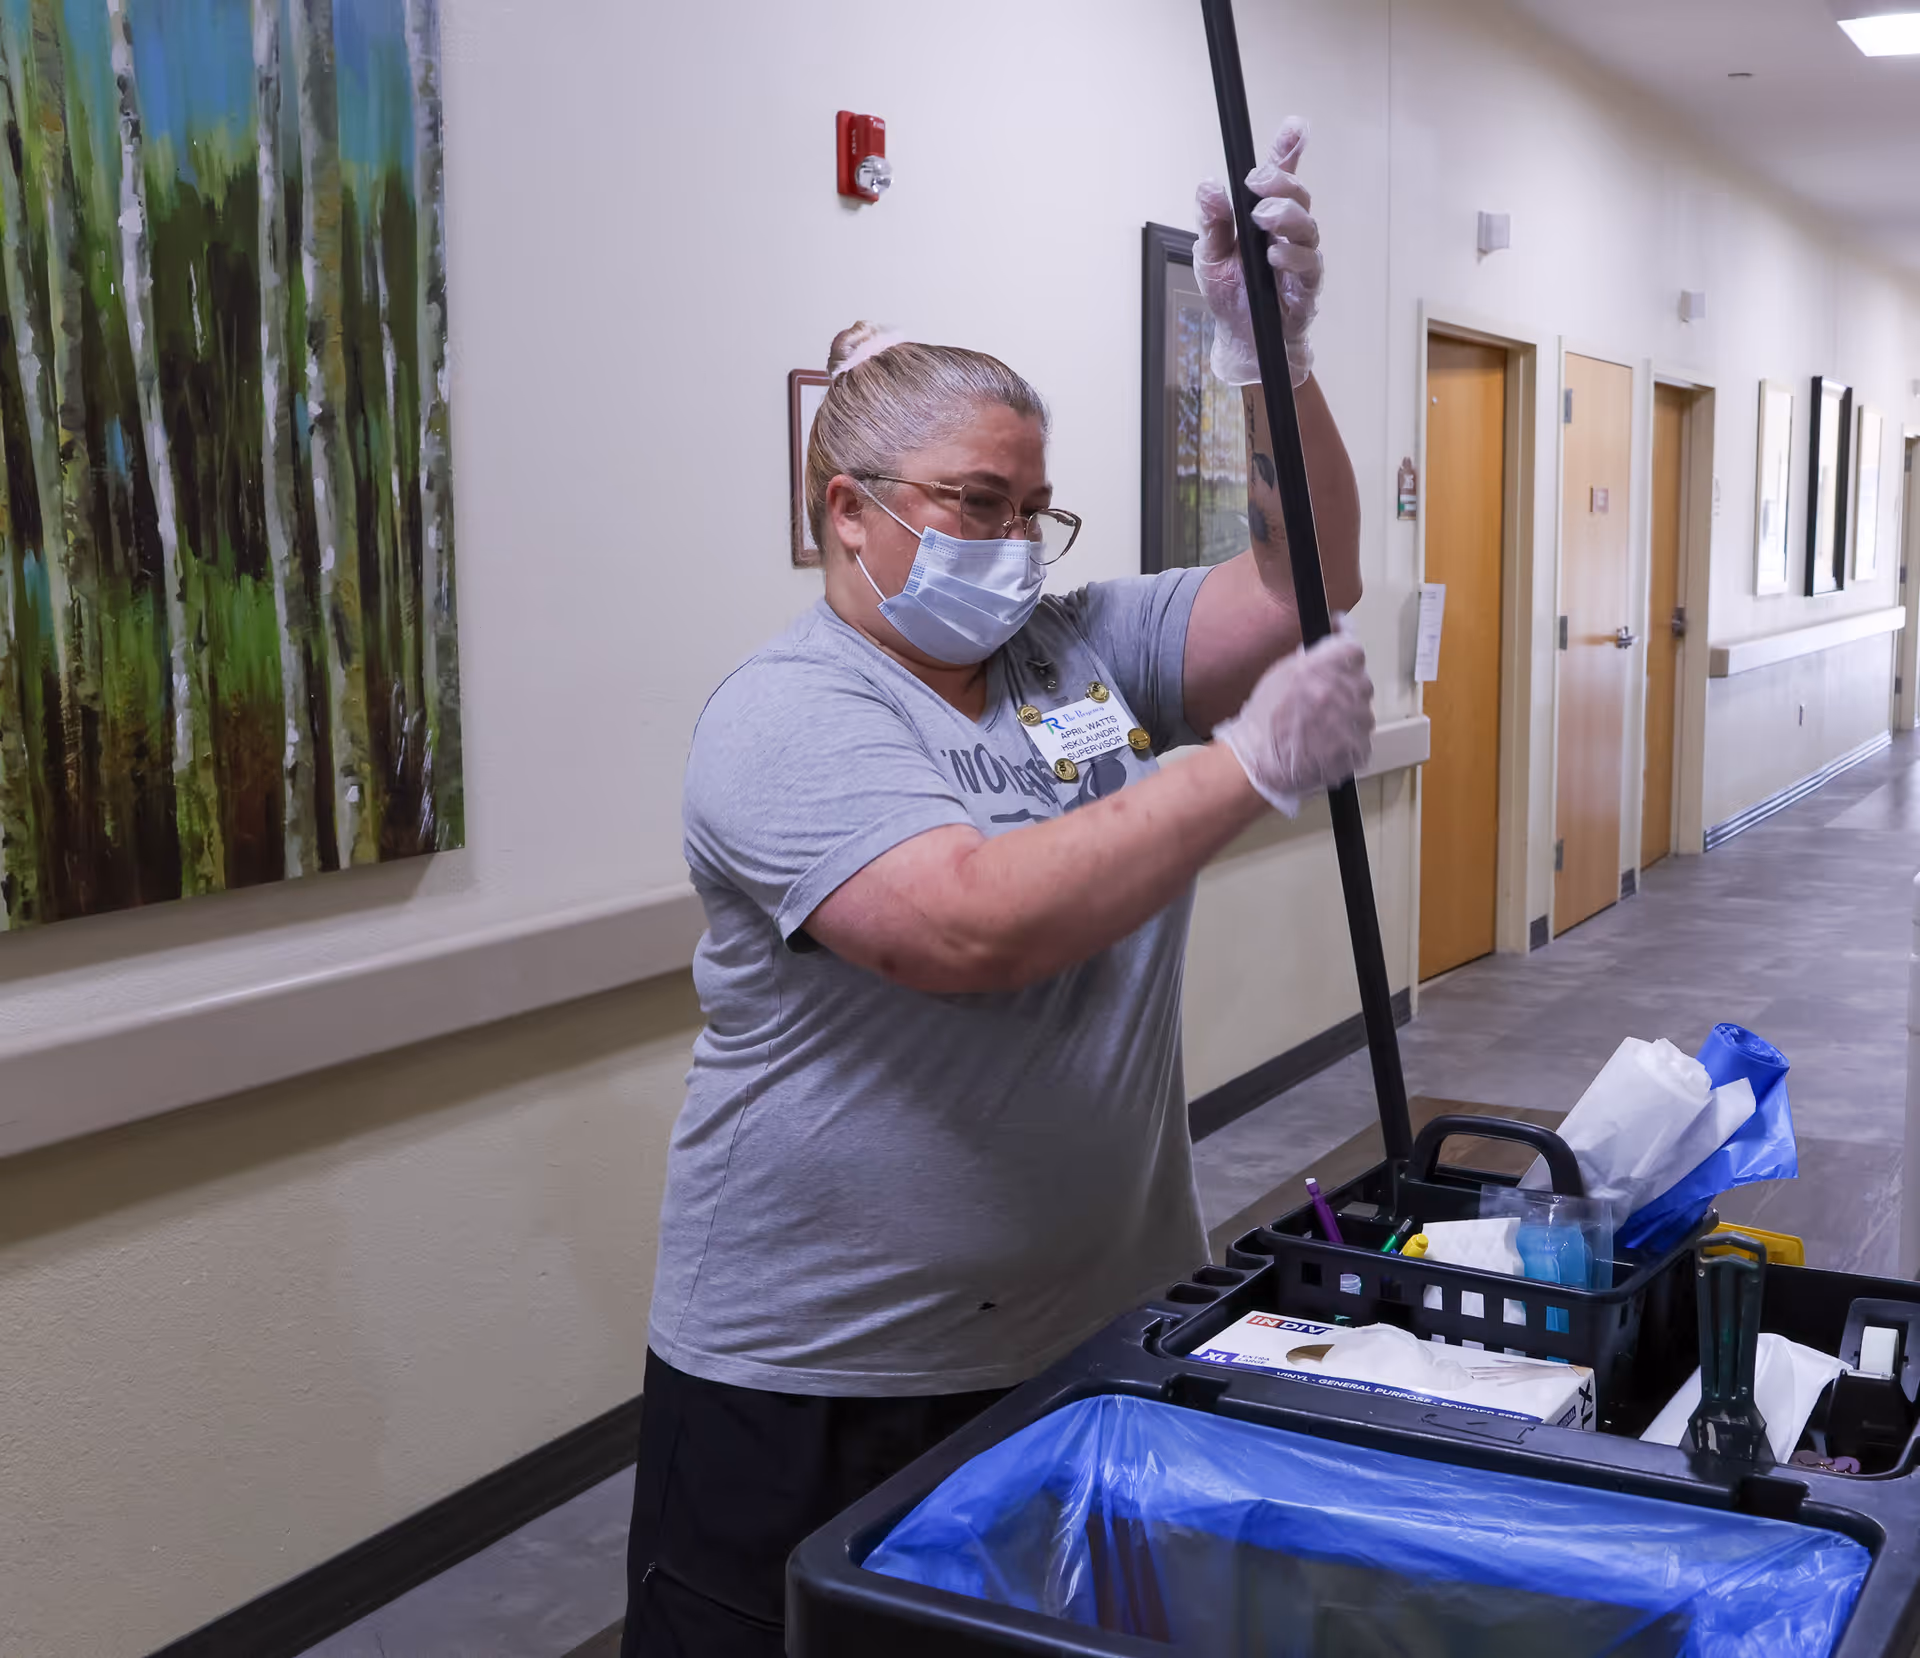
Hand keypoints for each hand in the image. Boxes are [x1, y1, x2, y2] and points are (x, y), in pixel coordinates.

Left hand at [1194, 117, 1322, 387]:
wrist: (1241, 341)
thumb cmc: (1231, 294)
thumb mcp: (1209, 256)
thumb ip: (1212, 222)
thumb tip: (1208, 186)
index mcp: (1264, 219)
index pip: (1280, 179)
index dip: (1288, 151)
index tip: (1294, 126)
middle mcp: (1287, 234)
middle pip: (1298, 196)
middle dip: (1281, 183)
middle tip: (1256, 185)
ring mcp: (1300, 261)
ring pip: (1308, 229)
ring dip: (1286, 218)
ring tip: (1263, 219)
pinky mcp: (1305, 290)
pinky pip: (1308, 269)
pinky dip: (1292, 260)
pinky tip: (1275, 258)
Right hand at [1213, 625, 1372, 813]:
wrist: (1258, 763)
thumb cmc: (1264, 720)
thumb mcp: (1281, 673)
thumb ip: (1313, 656)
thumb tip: (1337, 635)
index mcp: (1324, 667)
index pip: (1354, 651)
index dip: (1344, 660)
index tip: (1337, 667)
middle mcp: (1344, 691)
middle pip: (1362, 682)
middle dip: (1346, 690)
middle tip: (1321, 706)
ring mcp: (1354, 723)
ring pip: (1363, 713)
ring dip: (1348, 718)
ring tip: (1319, 730)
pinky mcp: (1358, 750)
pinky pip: (1361, 740)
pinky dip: (1347, 743)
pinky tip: (1324, 746)